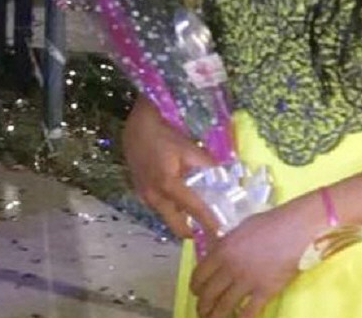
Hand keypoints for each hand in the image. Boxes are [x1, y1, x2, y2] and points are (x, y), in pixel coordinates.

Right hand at [122, 96, 217, 237]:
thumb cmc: (164, 135)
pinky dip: (174, 208)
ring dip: (183, 218)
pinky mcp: (142, 194)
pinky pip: (161, 207)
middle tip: (211, 229)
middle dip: (194, 230)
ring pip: (168, 217)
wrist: (136, 128)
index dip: (208, 222)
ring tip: (202, 214)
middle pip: (177, 225)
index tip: (221, 234)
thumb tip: (225, 176)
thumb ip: (207, 164)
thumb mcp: (189, 147)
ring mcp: (145, 197)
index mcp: (168, 185)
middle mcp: (154, 197)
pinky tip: (184, 199)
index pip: (193, 209)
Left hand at [190, 194, 324, 317]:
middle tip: (204, 311)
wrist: (297, 228)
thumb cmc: (272, 222)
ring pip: (223, 307)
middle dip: (203, 307)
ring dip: (216, 317)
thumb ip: (228, 244)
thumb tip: (220, 254)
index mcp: (222, 249)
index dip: (195, 288)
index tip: (197, 293)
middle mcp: (230, 267)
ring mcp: (246, 281)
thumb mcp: (242, 228)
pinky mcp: (264, 291)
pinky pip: (247, 313)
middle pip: (208, 295)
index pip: (199, 276)